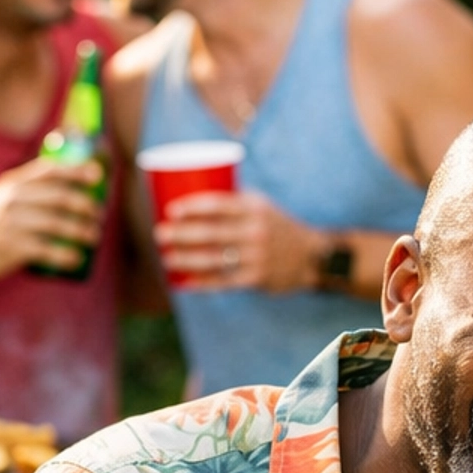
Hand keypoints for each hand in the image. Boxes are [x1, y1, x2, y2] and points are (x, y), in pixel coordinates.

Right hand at [0, 157, 104, 281]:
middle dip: (86, 205)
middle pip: (59, 197)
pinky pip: (48, 251)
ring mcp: (12, 224)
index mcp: (13, 183)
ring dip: (82, 231)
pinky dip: (67, 256)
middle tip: (98, 215)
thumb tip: (74, 179)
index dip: (76, 170)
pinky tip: (77, 258)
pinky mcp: (13, 248)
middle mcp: (12, 199)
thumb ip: (31, 187)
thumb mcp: (5, 197)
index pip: (49, 170)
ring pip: (57, 224)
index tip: (98, 175)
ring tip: (94, 236)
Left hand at [156, 190, 318, 292]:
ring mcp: (256, 257)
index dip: (193, 207)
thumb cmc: (278, 226)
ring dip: (186, 259)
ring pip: (214, 259)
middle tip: (160, 234)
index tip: (171, 210)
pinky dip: (202, 283)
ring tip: (166, 258)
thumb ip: (234, 200)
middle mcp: (256, 231)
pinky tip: (184, 282)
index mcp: (255, 208)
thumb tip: (193, 190)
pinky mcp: (256, 279)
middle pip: (212, 233)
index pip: (220, 205)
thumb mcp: (263, 206)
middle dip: (182, 234)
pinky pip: (224, 281)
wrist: (312, 257)